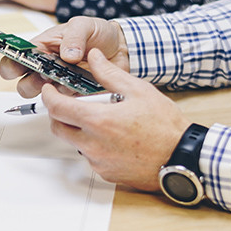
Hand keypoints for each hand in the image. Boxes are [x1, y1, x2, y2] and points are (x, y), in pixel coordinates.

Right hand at [0, 16, 129, 97]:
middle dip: (32, 82)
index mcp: (41, 47)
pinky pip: (65, 105)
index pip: (14, 58)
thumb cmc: (98, 33)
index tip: (16, 66)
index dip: (10, 64)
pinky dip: (71, 100)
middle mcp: (45, 67)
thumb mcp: (85, 26)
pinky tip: (82, 88)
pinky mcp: (73, 96)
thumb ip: (74, 37)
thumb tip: (68, 54)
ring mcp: (58, 83)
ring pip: (42, 97)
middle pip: (23, 84)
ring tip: (68, 80)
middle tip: (47, 73)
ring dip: (52, 92)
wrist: (122, 48)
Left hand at [41, 49, 191, 190]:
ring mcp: (98, 161)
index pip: (57, 108)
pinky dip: (93, 145)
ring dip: (77, 129)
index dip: (48, 97)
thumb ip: (110, 73)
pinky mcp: (106, 173)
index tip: (49, 90)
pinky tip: (112, 136)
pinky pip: (89, 157)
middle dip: (59, 114)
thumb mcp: (138, 90)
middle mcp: (93, 144)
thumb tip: (94, 57)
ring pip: (74, 143)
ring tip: (100, 119)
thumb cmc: (165, 127)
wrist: (182, 158)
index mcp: (98, 120)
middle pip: (58, 128)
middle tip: (70, 103)